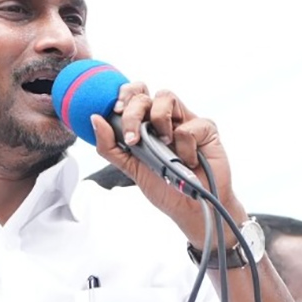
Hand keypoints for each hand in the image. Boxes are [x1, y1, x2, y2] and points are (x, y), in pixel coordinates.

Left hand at [90, 83, 242, 245]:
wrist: (191, 207)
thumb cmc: (164, 186)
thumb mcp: (130, 168)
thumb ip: (110, 146)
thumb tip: (95, 119)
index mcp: (146, 123)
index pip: (133, 94)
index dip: (123, 94)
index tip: (115, 111)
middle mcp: (165, 117)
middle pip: (144, 94)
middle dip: (133, 113)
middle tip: (132, 138)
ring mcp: (186, 120)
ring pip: (166, 96)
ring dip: (158, 121)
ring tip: (164, 146)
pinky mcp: (206, 128)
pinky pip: (189, 126)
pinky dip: (184, 147)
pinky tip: (187, 162)